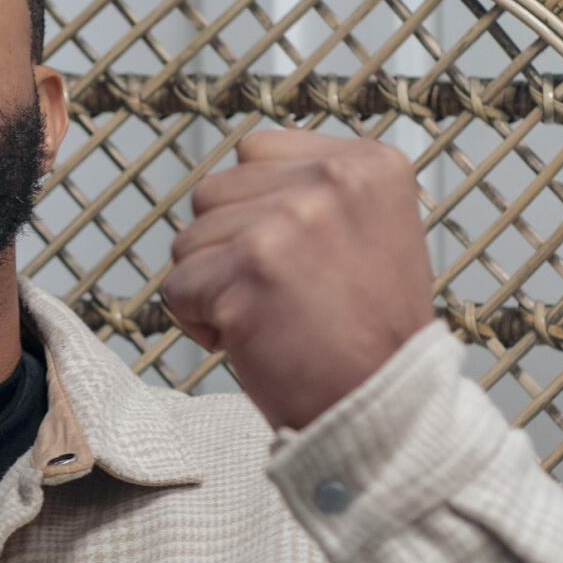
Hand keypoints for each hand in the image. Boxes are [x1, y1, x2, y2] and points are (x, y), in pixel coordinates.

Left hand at [162, 130, 434, 429]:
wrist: (385, 410)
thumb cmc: (365, 333)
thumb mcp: (369, 232)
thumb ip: (313, 191)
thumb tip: (239, 171)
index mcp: (368, 165)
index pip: (256, 152)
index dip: (255, 210)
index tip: (295, 258)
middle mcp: (332, 182)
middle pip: (212, 192)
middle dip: (227, 248)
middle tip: (280, 296)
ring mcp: (290, 222)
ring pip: (188, 240)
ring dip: (212, 286)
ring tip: (269, 318)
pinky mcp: (250, 269)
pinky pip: (176, 288)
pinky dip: (197, 323)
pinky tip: (249, 341)